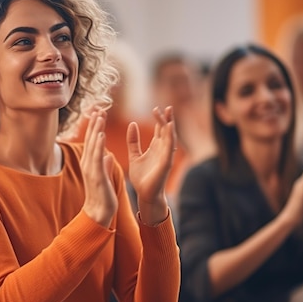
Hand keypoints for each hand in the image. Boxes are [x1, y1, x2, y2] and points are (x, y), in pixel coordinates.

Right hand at [80, 110, 117, 226]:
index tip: (99, 113)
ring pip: (93, 144)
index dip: (95, 126)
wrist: (99, 213)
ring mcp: (91, 168)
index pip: (93, 140)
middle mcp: (88, 163)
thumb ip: (105, 165)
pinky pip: (97, 156)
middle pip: (91, 139)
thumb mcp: (105, 177)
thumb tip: (108, 156)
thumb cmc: (102, 197)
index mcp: (91, 163)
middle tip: (98, 107)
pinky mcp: (96, 174)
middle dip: (94, 123)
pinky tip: (101, 134)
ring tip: (99, 115)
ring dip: (96, 129)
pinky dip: (99, 144)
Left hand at [127, 106, 175, 222]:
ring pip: (170, 137)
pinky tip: (169, 128)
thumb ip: (133, 141)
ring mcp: (166, 156)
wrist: (144, 195)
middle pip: (167, 131)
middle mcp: (163, 150)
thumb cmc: (141, 177)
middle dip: (167, 119)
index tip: (156, 108)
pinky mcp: (166, 163)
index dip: (160, 119)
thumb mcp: (134, 156)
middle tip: (166, 107)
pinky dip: (170, 138)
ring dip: (169, 125)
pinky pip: (169, 148)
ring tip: (167, 113)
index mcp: (155, 148)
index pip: (160, 130)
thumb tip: (132, 123)